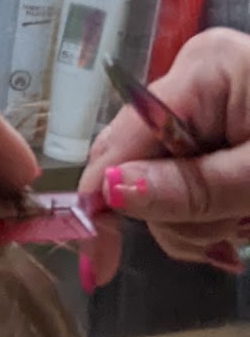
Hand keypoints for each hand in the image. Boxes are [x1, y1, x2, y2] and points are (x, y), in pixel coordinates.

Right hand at [77, 27, 249, 282]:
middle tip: (228, 236)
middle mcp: (196, 80)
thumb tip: (110, 192)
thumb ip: (191, 189)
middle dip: (175, 214)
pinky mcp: (226, 131)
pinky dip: (215, 214)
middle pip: (137, 167)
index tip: (101, 265)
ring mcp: (211, 106)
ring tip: (249, 225)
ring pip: (162, 186)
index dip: (101, 200)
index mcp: (204, 71)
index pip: (121, 140)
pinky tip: (246, 220)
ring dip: (201, 221)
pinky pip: (192, 184)